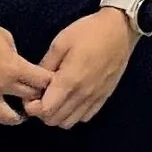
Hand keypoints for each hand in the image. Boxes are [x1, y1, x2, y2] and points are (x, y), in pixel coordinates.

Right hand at [0, 11, 51, 133]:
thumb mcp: (5, 37)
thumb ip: (15, 56)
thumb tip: (20, 66)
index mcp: (13, 68)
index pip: (42, 82)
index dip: (50, 83)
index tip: (50, 83)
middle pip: (28, 99)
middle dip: (37, 99)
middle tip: (38, 100)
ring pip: (5, 117)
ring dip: (16, 119)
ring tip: (19, 117)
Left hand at [33, 9, 139, 127]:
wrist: (120, 29)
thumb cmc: (89, 32)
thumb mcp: (60, 43)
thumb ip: (45, 66)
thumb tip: (35, 83)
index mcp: (69, 80)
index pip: (45, 110)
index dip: (32, 107)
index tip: (31, 95)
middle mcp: (83, 94)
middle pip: (55, 120)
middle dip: (43, 112)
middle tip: (41, 96)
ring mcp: (95, 97)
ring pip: (70, 122)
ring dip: (58, 115)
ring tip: (56, 98)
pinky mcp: (105, 96)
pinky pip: (86, 117)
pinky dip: (74, 113)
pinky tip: (72, 99)